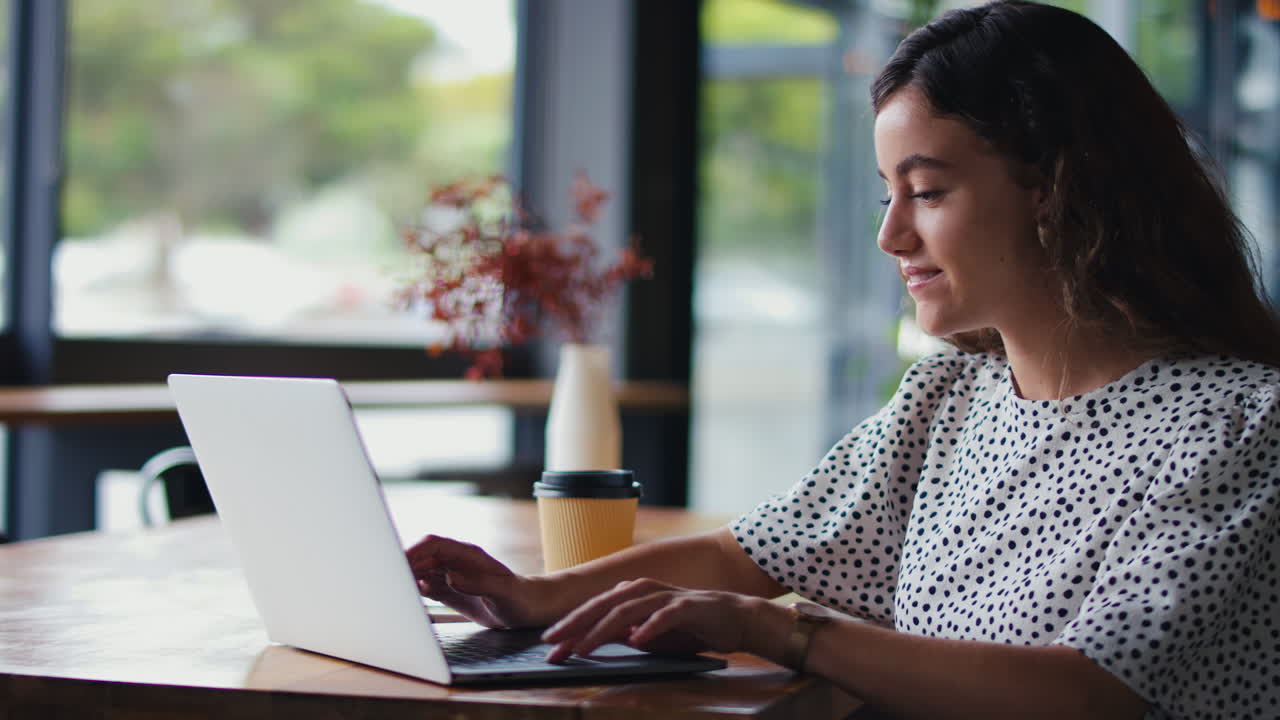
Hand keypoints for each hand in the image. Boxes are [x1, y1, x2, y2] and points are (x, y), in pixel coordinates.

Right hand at [405, 534, 547, 628]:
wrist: (530, 609)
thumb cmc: (522, 598)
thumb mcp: (504, 592)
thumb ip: (479, 583)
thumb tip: (450, 577)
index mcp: (468, 556)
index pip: (433, 545)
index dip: (414, 551)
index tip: (398, 563)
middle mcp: (456, 563)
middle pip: (421, 557)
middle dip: (403, 566)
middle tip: (387, 582)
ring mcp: (452, 577)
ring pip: (420, 572)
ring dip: (405, 579)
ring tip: (391, 592)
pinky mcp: (451, 592)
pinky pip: (426, 588)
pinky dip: (414, 592)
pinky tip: (406, 600)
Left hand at [540, 578, 780, 662]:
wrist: (735, 619)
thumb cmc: (690, 627)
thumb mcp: (650, 634)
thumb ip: (624, 632)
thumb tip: (590, 640)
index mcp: (633, 594)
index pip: (595, 610)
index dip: (569, 626)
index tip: (547, 645)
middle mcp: (645, 590)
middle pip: (603, 605)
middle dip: (574, 624)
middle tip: (551, 643)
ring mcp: (666, 596)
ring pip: (628, 609)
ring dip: (603, 629)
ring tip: (583, 647)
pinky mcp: (689, 606)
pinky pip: (666, 615)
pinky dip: (650, 627)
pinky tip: (636, 641)